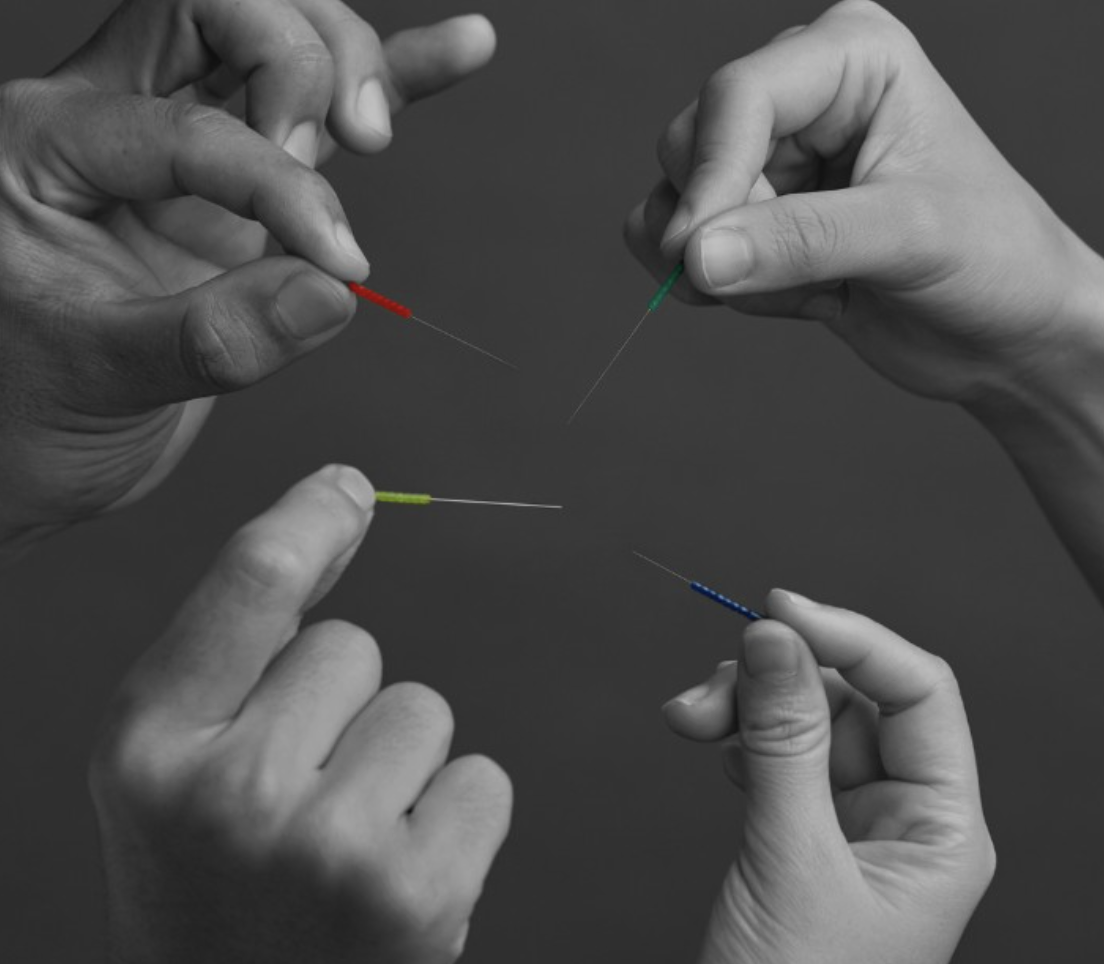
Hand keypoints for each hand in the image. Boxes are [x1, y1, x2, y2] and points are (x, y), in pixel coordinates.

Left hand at [0, 1, 494, 554]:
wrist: (34, 443)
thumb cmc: (30, 406)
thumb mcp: (99, 376)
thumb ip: (211, 334)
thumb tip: (328, 291)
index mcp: (46, 145)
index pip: (191, 126)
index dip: (281, 186)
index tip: (338, 264)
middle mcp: (111, 116)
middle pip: (219, 7)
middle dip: (299, 62)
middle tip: (336, 155)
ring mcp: (183, 141)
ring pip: (273, 32)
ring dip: (344, 61)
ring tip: (372, 133)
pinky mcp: (242, 180)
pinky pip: (319, 106)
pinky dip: (394, 73)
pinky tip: (461, 51)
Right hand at [89, 465, 511, 963]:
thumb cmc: (210, 885)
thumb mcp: (173, 764)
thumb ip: (238, 644)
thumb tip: (340, 502)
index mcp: (150, 746)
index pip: (254, 582)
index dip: (311, 519)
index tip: (347, 491)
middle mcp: (230, 794)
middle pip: (353, 647)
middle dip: (340, 703)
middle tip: (300, 796)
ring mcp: (328, 849)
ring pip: (422, 709)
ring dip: (398, 763)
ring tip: (343, 843)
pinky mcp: (416, 896)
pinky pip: (484, 778)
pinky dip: (456, 817)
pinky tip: (398, 872)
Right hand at [625, 0, 1102, 406]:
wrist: (1005, 333)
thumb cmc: (993, 262)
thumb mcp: (908, 239)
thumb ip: (801, 240)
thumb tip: (697, 254)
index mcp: (851, 59)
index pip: (737, 97)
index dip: (710, 176)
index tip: (696, 255)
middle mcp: (801, 99)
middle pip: (690, 145)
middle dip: (725, 226)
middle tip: (796, 276)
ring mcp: (773, 161)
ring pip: (676, 201)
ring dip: (722, 267)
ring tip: (812, 287)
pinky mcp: (755, 221)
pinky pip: (681, 246)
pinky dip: (716, 286)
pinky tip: (793, 298)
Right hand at [662, 589, 994, 963]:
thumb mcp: (790, 860)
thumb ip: (781, 741)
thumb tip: (772, 640)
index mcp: (940, 828)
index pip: (918, 693)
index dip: (852, 638)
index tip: (780, 611)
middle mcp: (901, 818)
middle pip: (851, 699)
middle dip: (777, 679)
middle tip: (714, 687)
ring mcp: (848, 824)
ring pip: (804, 720)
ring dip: (744, 706)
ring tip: (694, 721)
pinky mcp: (800, 831)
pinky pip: (775, 752)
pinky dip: (738, 736)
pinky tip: (716, 747)